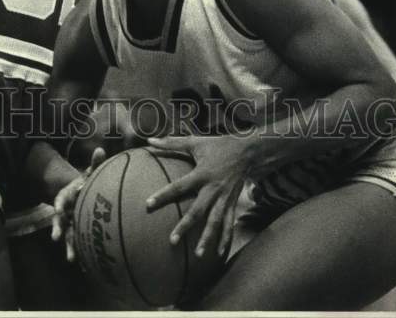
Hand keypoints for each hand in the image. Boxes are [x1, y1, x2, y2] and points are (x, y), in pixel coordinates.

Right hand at [51, 146, 106, 262]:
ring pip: (67, 236)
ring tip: (71, 260)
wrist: (81, 193)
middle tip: (55, 237)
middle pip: (59, 222)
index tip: (60, 210)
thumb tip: (101, 150)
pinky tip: (84, 267)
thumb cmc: (86, 182)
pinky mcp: (76, 232)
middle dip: (57, 229)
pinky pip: (78, 244)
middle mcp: (64, 212)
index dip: (60, 205)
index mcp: (66, 197)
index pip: (60, 201)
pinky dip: (81, 254)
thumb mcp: (90, 172)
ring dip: (68, 247)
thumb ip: (95, 163)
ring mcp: (69, 224)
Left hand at [145, 134, 248, 258]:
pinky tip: (219, 253)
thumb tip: (149, 141)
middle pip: (198, 210)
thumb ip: (171, 143)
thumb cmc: (217, 146)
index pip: (179, 187)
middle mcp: (213, 189)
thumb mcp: (195, 142)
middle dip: (185, 226)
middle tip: (172, 241)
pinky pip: (229, 223)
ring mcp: (224, 198)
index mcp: (202, 174)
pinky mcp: (232, 203)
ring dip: (207, 238)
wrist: (247, 152)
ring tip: (198, 255)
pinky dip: (225, 238)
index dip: (164, 195)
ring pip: (215, 222)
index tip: (148, 204)